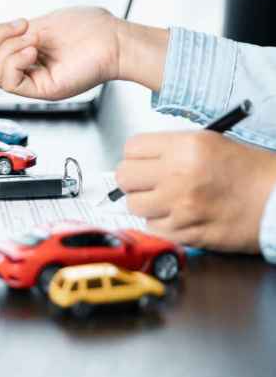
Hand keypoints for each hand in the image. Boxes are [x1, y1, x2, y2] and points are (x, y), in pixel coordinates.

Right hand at [0, 6, 168, 100]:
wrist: (114, 40)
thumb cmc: (89, 28)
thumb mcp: (43, 22)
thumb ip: (17, 32)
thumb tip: (3, 35)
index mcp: (22, 52)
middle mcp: (23, 70)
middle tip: (24, 26)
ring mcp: (31, 82)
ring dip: (9, 48)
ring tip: (34, 40)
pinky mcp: (40, 91)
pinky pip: (8, 80)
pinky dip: (16, 61)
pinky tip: (34, 52)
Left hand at [116, 131, 275, 252]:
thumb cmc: (251, 173)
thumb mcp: (210, 143)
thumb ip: (172, 148)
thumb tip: (141, 158)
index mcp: (186, 148)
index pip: (131, 148)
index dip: (135, 156)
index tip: (141, 162)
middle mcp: (178, 175)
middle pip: (124, 177)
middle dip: (134, 180)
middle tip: (147, 182)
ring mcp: (180, 206)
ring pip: (134, 205)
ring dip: (146, 204)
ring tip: (165, 200)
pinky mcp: (185, 232)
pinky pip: (152, 228)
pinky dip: (160, 224)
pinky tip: (178, 217)